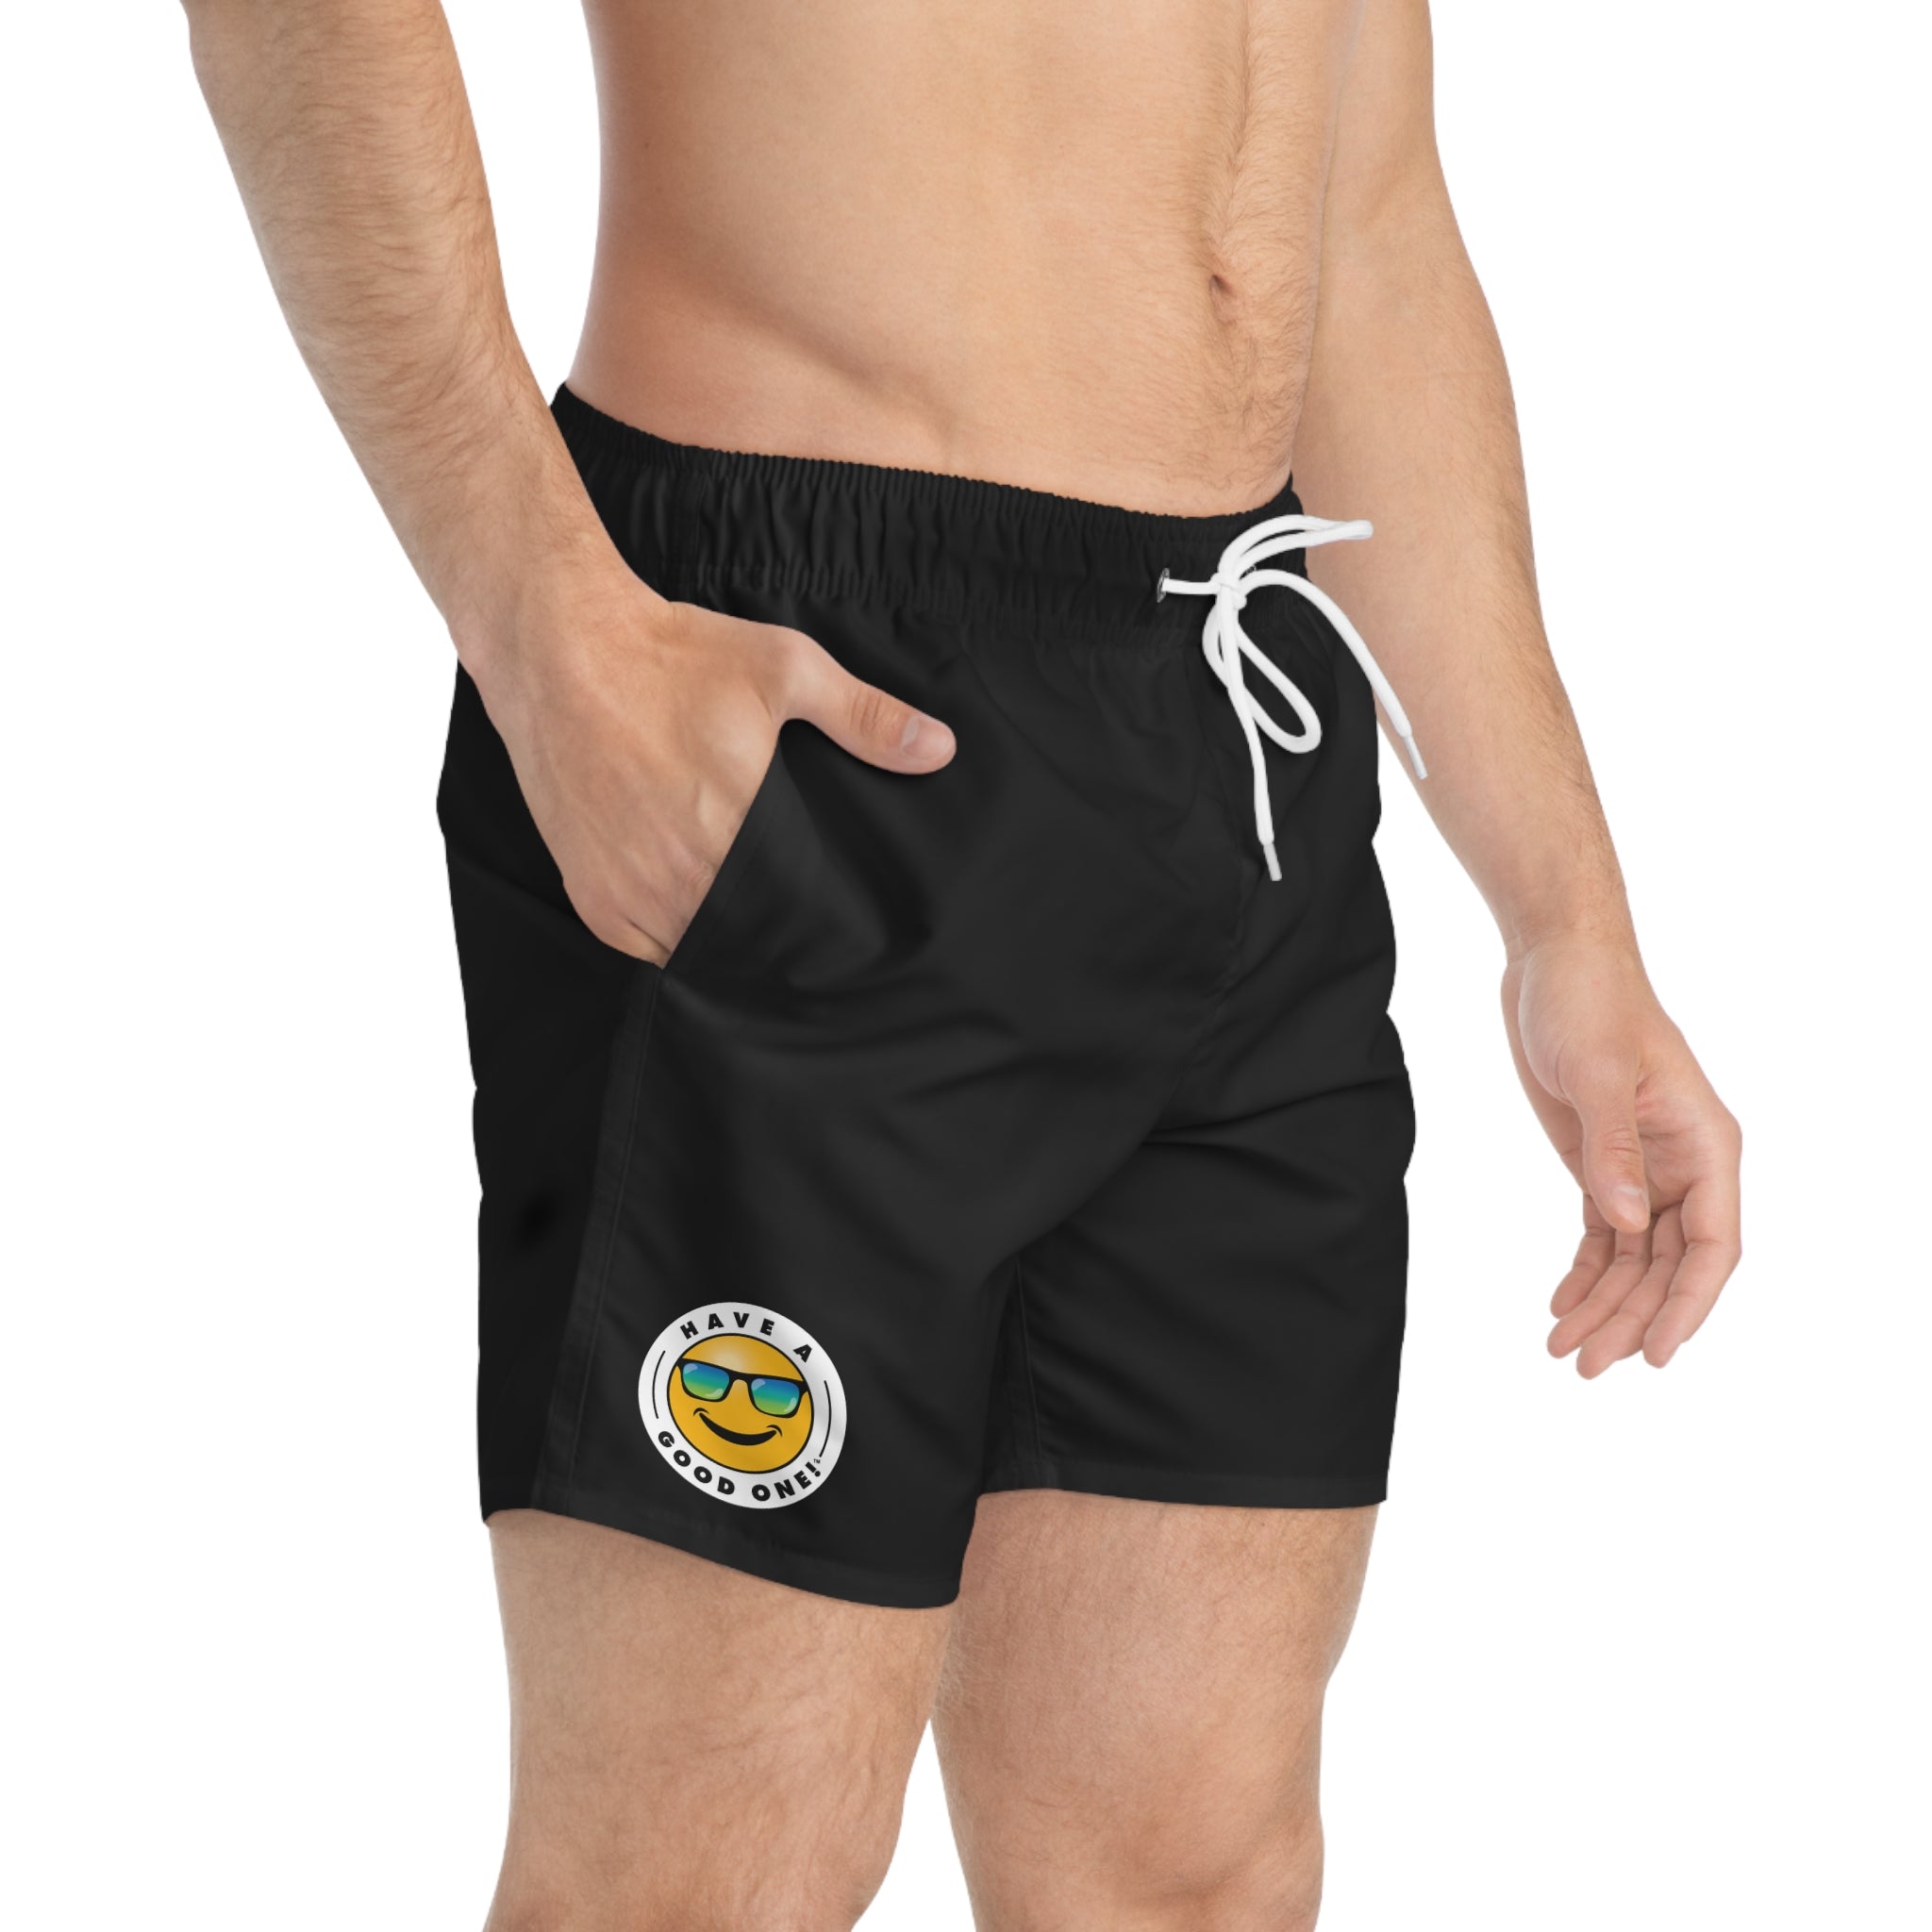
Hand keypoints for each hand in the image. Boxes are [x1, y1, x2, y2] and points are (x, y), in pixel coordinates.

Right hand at [469, 558, 954, 963]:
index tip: (846, 933)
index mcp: (737, 834)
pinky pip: (644, 950)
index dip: (824, 931)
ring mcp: (630, 892)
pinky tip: (697, 918)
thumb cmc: (674, 658)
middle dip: (778, 941)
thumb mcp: (785, 669)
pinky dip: (671, 941)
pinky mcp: (592, 896)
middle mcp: (681, 876)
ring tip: (755, 930)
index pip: (799, 919)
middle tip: (806, 935)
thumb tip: (939, 749)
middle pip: (749, 942)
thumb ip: (864, 717)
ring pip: (696, 953)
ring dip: (725, 945)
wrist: (560, 651)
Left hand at [1501, 933, 1741, 1375]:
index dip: (1687, 1305)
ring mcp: (1644, 1167)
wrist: (1555, 961)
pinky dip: (1585, 1272)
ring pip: (1634, 1259)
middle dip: (1630, 1318)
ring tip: (1562, 1350)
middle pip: (1669, 1265)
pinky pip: (1605, 1235)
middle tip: (1583, 1366)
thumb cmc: (1589, 1002)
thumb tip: (1628, 1222)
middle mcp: (1685, 1165)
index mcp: (1707, 1146)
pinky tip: (1560, 1304)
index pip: (1712, 1246)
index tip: (1654, 1354)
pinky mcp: (1603, 1162)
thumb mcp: (1599, 1072)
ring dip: (1603, 1306)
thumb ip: (1614, 1148)